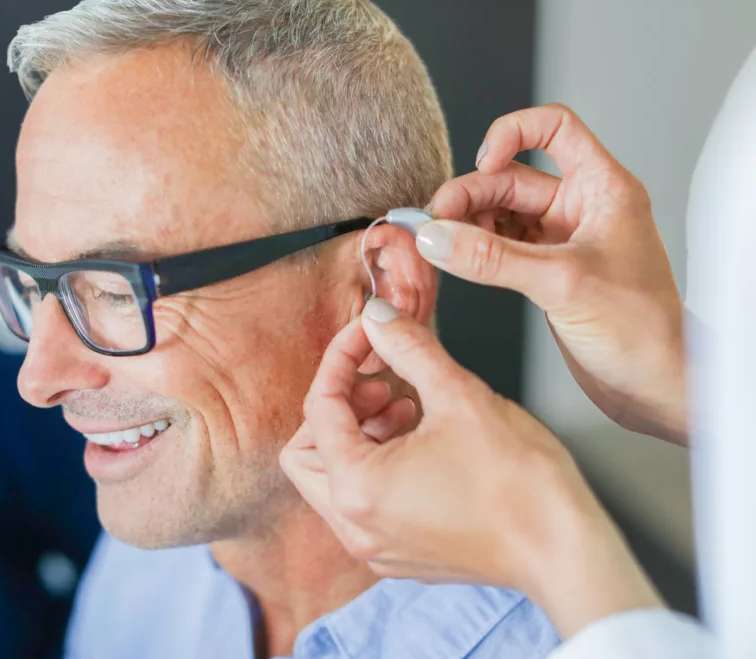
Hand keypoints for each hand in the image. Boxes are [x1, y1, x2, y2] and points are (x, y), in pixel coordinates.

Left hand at [281, 299, 663, 638]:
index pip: (319, 407)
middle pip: (306, 451)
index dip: (340, 358)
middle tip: (381, 383)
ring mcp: (375, 546)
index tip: (366, 333)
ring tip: (407, 407)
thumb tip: (378, 317)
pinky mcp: (399, 555)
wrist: (565, 550)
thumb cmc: (519, 483)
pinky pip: (361, 503)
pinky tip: (420, 440)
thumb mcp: (459, 395)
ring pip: (332, 478)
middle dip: (337, 406)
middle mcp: (354, 525)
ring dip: (357, 434)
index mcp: (356, 487)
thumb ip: (408, 347)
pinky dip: (375, 466)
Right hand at [419, 104, 686, 443]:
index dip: (512, 134)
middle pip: (510, 179)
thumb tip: (436, 236)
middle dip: (468, 196)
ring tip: (436, 244)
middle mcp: (581, 208)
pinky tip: (453, 262)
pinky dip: (472, 252)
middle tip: (433, 223)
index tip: (481, 164)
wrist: (655, 386)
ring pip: (499, 214)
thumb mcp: (561, 284)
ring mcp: (561, 241)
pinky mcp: (545, 272)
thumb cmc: (642, 331)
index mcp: (602, 188)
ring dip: (465, 224)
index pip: (553, 128)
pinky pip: (498, 248)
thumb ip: (492, 258)